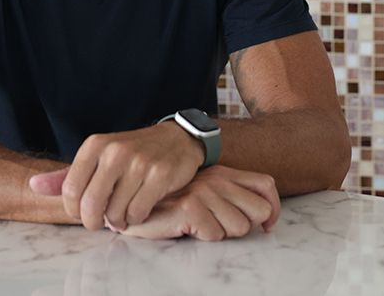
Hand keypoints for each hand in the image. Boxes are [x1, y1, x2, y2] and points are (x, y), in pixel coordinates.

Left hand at [29, 122, 204, 230]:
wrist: (175, 139)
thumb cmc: (131, 152)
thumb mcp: (97, 157)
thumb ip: (66, 175)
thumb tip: (34, 186)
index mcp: (95, 145)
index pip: (70, 190)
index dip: (74, 210)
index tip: (83, 213)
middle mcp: (114, 151)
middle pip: (91, 205)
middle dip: (94, 222)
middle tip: (101, 221)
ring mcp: (138, 162)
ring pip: (115, 213)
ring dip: (117, 222)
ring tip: (122, 213)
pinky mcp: (159, 175)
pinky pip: (138, 213)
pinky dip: (136, 219)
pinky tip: (138, 209)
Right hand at [111, 165, 279, 240]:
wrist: (137, 201)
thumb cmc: (175, 203)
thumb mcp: (209, 192)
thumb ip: (235, 197)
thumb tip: (267, 219)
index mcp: (224, 172)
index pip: (267, 185)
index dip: (273, 209)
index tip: (265, 225)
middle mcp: (217, 178)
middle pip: (259, 211)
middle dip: (244, 225)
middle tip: (219, 223)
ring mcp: (203, 190)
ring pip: (239, 227)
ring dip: (221, 233)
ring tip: (200, 224)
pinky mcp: (190, 206)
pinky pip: (215, 235)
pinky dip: (203, 237)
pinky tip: (187, 227)